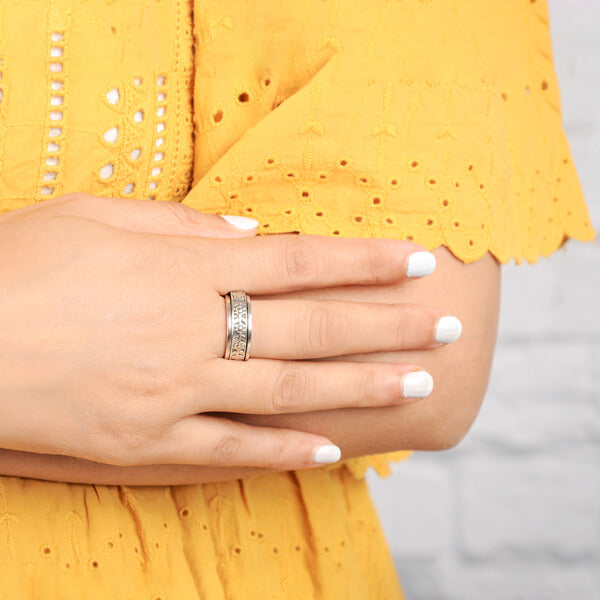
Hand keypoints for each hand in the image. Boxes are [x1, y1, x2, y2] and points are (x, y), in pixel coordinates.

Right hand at [0, 193, 457, 470]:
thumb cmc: (19, 264)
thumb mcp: (97, 217)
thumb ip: (182, 226)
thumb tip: (252, 233)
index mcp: (182, 270)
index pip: (298, 261)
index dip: (362, 261)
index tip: (416, 261)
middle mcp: (192, 331)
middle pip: (311, 326)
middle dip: (386, 325)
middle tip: (447, 327)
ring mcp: (175, 393)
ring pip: (288, 389)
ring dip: (359, 388)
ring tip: (418, 383)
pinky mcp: (147, 444)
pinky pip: (231, 450)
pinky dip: (284, 452)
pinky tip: (332, 451)